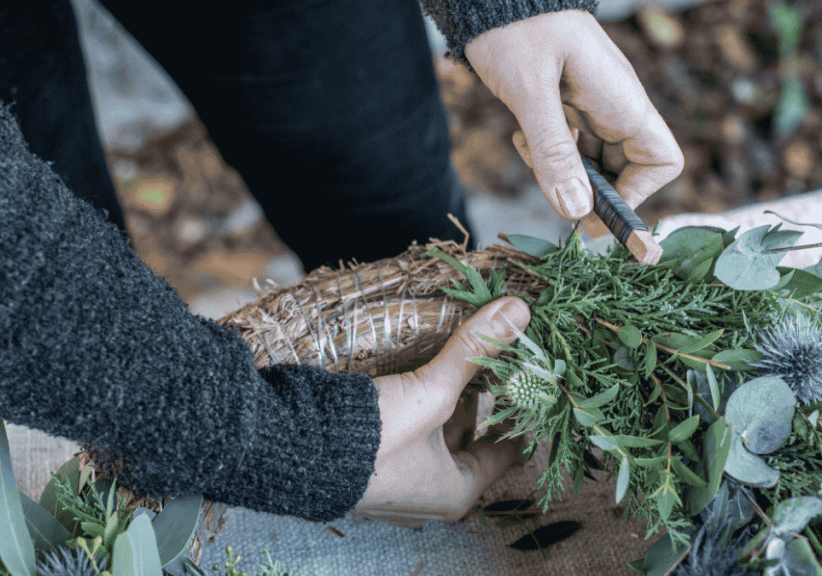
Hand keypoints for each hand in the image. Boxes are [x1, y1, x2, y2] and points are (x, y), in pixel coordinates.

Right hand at [353, 296, 530, 527]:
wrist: (292, 451)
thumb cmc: (373, 437)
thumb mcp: (432, 390)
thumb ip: (474, 349)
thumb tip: (518, 311)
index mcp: (456, 493)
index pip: (505, 453)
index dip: (519, 414)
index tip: (528, 381)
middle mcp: (428, 495)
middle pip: (468, 440)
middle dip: (477, 398)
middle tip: (491, 358)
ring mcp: (396, 482)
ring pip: (435, 434)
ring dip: (444, 399)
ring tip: (454, 357)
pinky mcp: (368, 465)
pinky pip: (406, 434)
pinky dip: (415, 406)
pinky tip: (415, 374)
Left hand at [465, 9, 683, 236]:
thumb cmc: (517, 28)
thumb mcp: (530, 91)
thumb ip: (554, 151)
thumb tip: (577, 212)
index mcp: (622, 101)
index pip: (660, 161)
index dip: (636, 194)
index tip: (595, 208)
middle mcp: (613, 108)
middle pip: (624, 172)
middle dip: (588, 191)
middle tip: (551, 190)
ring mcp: (590, 108)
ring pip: (590, 164)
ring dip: (560, 173)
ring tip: (528, 149)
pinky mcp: (565, 107)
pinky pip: (568, 148)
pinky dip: (545, 156)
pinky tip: (521, 137)